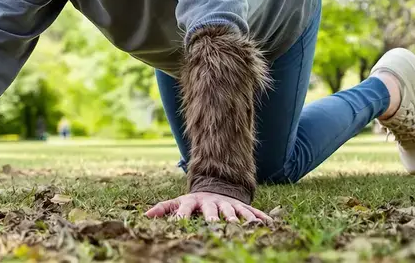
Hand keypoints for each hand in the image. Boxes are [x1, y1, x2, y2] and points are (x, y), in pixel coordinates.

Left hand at [145, 191, 270, 222]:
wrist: (216, 188)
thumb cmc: (194, 201)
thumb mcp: (178, 202)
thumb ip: (163, 208)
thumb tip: (144, 215)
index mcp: (194, 201)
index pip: (185, 208)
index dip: (181, 215)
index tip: (177, 224)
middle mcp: (212, 202)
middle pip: (212, 210)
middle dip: (213, 217)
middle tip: (213, 225)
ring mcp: (228, 203)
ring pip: (234, 211)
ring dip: (238, 218)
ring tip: (240, 226)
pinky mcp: (241, 206)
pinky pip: (253, 212)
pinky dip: (261, 218)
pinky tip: (269, 224)